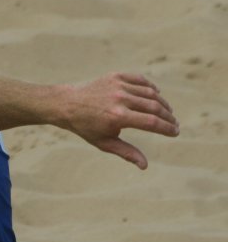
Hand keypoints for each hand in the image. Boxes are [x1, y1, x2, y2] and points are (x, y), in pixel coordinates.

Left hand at [64, 72, 178, 168]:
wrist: (66, 104)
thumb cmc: (85, 126)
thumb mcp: (104, 142)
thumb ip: (126, 152)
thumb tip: (145, 166)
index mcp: (118, 117)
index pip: (152, 123)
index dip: (167, 128)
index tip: (175, 133)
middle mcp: (120, 99)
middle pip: (155, 107)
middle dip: (168, 117)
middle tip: (174, 124)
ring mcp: (118, 85)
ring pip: (150, 93)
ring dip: (162, 103)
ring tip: (167, 112)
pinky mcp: (116, 76)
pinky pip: (140, 80)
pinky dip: (151, 88)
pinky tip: (156, 95)